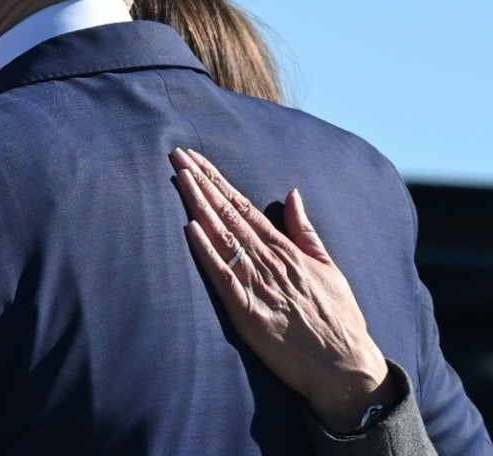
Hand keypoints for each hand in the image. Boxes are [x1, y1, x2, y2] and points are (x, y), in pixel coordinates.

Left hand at [170, 148, 397, 432]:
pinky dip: (208, 253)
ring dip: (201, 206)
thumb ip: (305, 230)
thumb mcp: (328, 267)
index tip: (196, 160)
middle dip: (202, 182)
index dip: (218, 181)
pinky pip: (225, 278)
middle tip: (177, 155)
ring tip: (181, 177)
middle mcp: (271, 261)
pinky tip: (191, 229)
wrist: (346, 369)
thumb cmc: (337, 319)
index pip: (245, 206)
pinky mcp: (249, 314)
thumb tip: (292, 194)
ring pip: (224, 237)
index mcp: (286, 250)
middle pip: (230, 214)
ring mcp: (259, 285)